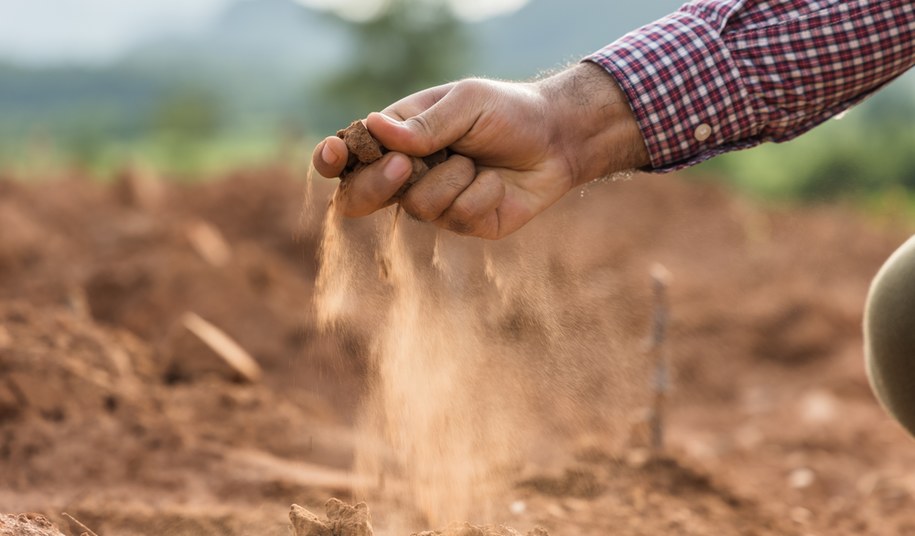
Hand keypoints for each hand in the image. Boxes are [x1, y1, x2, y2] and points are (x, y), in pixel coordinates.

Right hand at [312, 62, 648, 238]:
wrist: (558, 140)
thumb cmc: (508, 112)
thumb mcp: (467, 103)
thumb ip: (425, 123)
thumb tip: (375, 129)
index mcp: (398, 137)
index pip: (350, 155)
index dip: (332, 159)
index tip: (332, 155)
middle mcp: (408, 174)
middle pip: (360, 196)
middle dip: (377, 185)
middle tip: (404, 167)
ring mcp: (434, 203)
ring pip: (416, 207)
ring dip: (453, 179)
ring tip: (478, 161)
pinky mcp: (463, 224)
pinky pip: (457, 216)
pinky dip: (481, 193)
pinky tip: (496, 182)